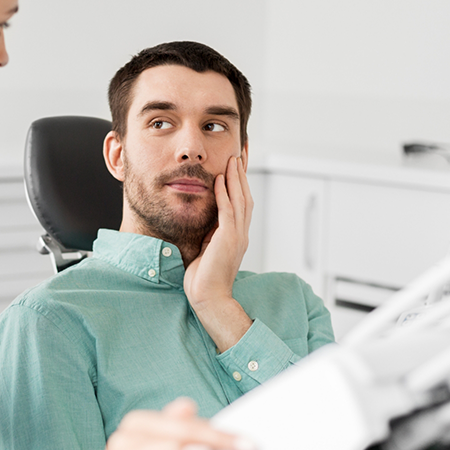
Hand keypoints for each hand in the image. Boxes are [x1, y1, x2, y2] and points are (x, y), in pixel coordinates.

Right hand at [86, 398, 253, 449]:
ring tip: (231, 449)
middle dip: (218, 434)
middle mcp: (129, 432)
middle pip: (181, 425)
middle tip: (246, 446)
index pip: (184, 418)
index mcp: (139, 426)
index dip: (216, 427)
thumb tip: (198, 426)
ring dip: (205, 441)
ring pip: (173, 437)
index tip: (244, 441)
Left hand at [183, 156, 253, 351]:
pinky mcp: (228, 240)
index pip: (241, 202)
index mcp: (236, 235)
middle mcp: (240, 233)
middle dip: (243, 173)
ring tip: (233, 158)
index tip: (237, 164)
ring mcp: (237, 236)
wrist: (208, 298)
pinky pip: (228, 211)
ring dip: (236, 177)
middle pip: (246, 196)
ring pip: (240, 200)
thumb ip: (209, 233)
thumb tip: (204, 220)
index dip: (240, 182)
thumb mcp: (207, 249)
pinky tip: (221, 179)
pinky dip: (225, 193)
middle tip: (240, 152)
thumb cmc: (203, 278)